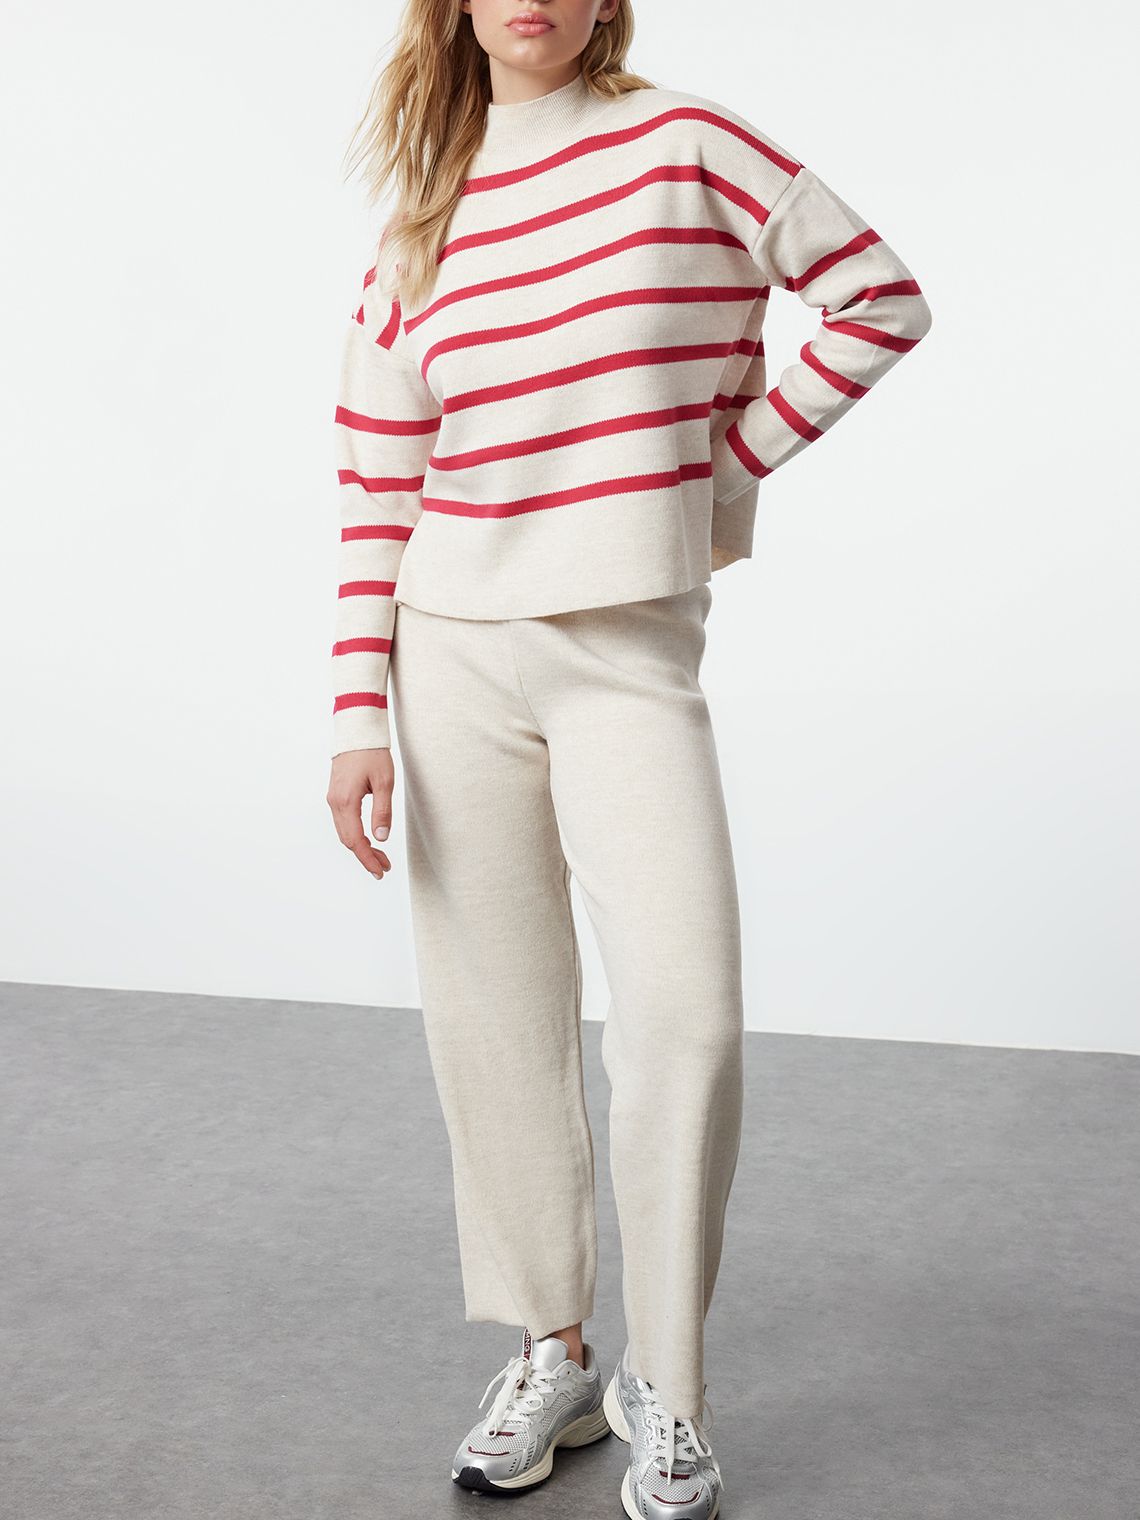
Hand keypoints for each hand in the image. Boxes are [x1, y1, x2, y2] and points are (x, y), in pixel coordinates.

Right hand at [326, 747, 394, 879]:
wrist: (356, 730)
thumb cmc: (372, 753)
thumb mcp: (384, 782)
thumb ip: (382, 812)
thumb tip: (382, 838)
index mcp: (346, 801)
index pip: (356, 840)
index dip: (368, 858)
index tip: (381, 871)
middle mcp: (335, 803)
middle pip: (348, 840)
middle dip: (366, 856)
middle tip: (385, 866)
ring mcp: (333, 799)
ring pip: (344, 832)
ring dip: (361, 846)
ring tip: (380, 855)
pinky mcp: (336, 794)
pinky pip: (343, 822)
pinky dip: (355, 834)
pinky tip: (369, 838)